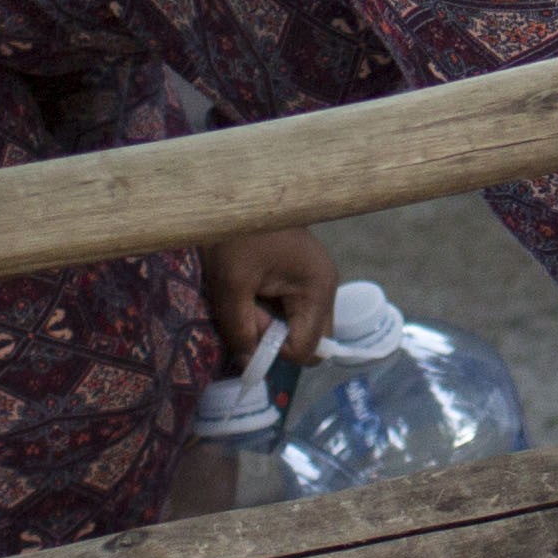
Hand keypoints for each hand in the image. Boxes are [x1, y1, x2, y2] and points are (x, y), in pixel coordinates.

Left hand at [202, 227, 332, 366]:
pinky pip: (293, 312)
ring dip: (272, 326)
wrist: (238, 194)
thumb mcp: (231, 284)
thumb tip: (249, 364)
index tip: (248, 326)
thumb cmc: (238, 233)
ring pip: (300, 328)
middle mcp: (326, 289)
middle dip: (277, 341)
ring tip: (248, 300)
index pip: (306, 349)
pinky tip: (253, 292)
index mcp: (317, 289)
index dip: (273, 350)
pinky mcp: (303, 279)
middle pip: (311, 341)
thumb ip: (240, 329)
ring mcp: (316, 283)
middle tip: (249, 316)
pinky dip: (272, 313)